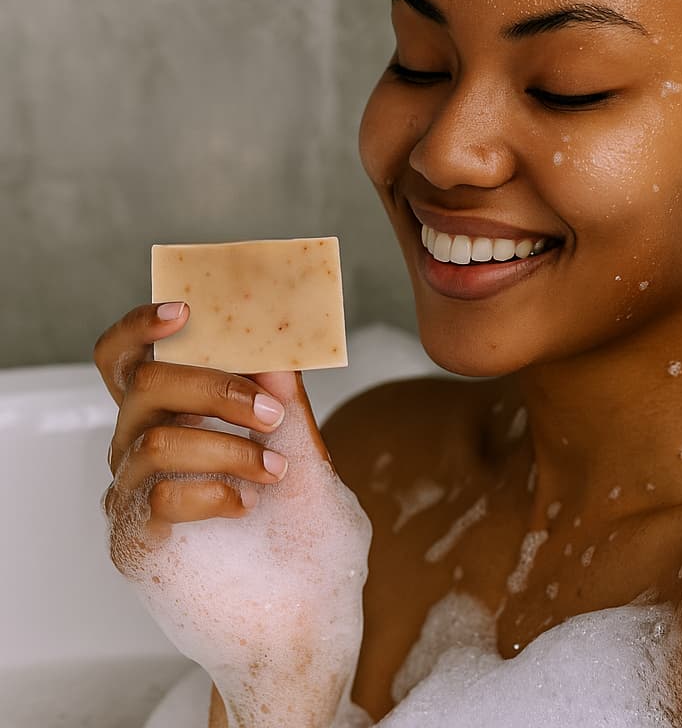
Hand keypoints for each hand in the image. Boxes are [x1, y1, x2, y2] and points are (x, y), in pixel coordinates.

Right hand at [95, 303, 372, 727]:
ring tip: (276, 470)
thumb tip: (273, 341)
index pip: (129, 360)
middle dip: (216, 386)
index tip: (186, 310)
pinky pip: (159, 495)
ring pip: (154, 438)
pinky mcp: (137, 545)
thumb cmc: (306, 536)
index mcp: (176, 418)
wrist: (308, 615)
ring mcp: (135, 499)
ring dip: (228, 444)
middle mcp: (143, 451)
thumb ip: (285, 398)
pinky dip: (214, 489)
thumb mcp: (307, 449)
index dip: (143, 327)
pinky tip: (246, 504)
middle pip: (143, 385)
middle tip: (272, 412)